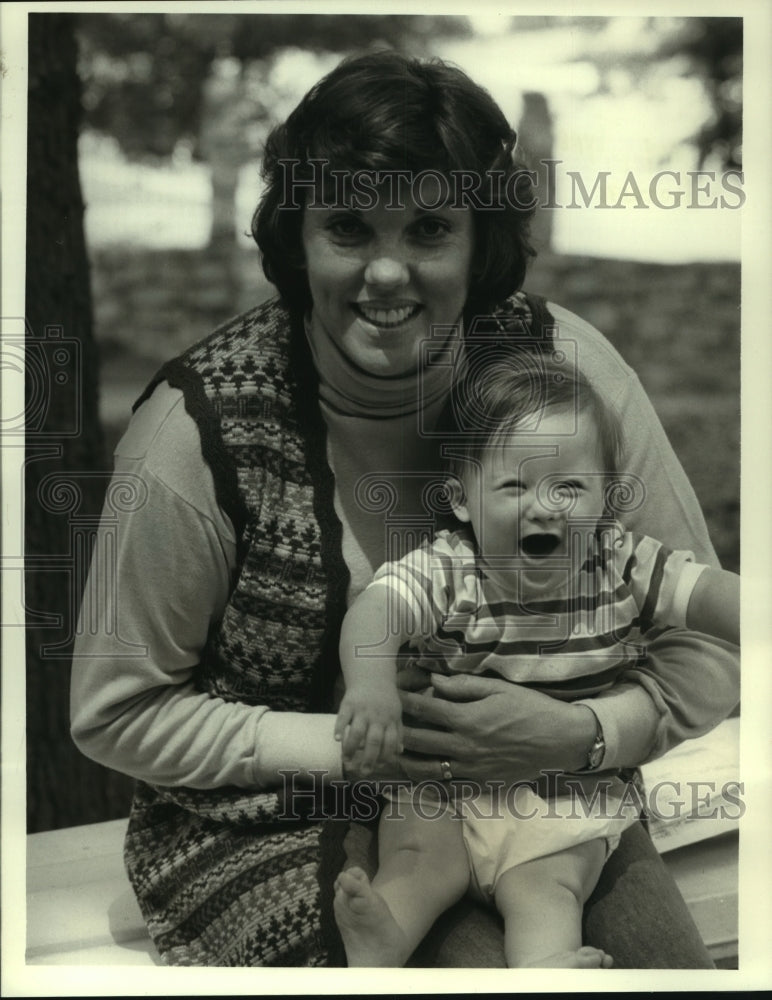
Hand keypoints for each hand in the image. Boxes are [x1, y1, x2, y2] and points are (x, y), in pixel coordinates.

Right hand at [335, 681, 402, 774]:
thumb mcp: (396, 714)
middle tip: (363, 772)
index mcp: (390, 720)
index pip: (390, 742)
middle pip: (374, 741)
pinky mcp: (349, 704)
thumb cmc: (385, 699)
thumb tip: (400, 751)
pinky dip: (339, 728)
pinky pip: (343, 717)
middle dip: (369, 759)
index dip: (386, 757)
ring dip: (351, 748)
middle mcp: (377, 717)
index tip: (379, 767)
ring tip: (346, 759)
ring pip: (357, 732)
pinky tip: (337, 739)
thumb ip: (397, 732)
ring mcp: (362, 710)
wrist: (372, 676)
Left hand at [398, 672, 596, 784]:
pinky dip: (430, 782)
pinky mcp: (480, 782)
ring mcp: (471, 768)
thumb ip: (464, 686)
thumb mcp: (498, 689)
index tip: (391, 694)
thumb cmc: (531, 708)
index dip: (404, 700)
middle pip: (419, 740)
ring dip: (406, 761)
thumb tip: (435, 681)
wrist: (560, 741)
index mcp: (468, 718)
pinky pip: (448, 785)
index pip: (425, 708)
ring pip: (427, 768)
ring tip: (391, 753)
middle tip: (380, 725)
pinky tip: (418, 776)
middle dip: (396, 731)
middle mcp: (464, 745)